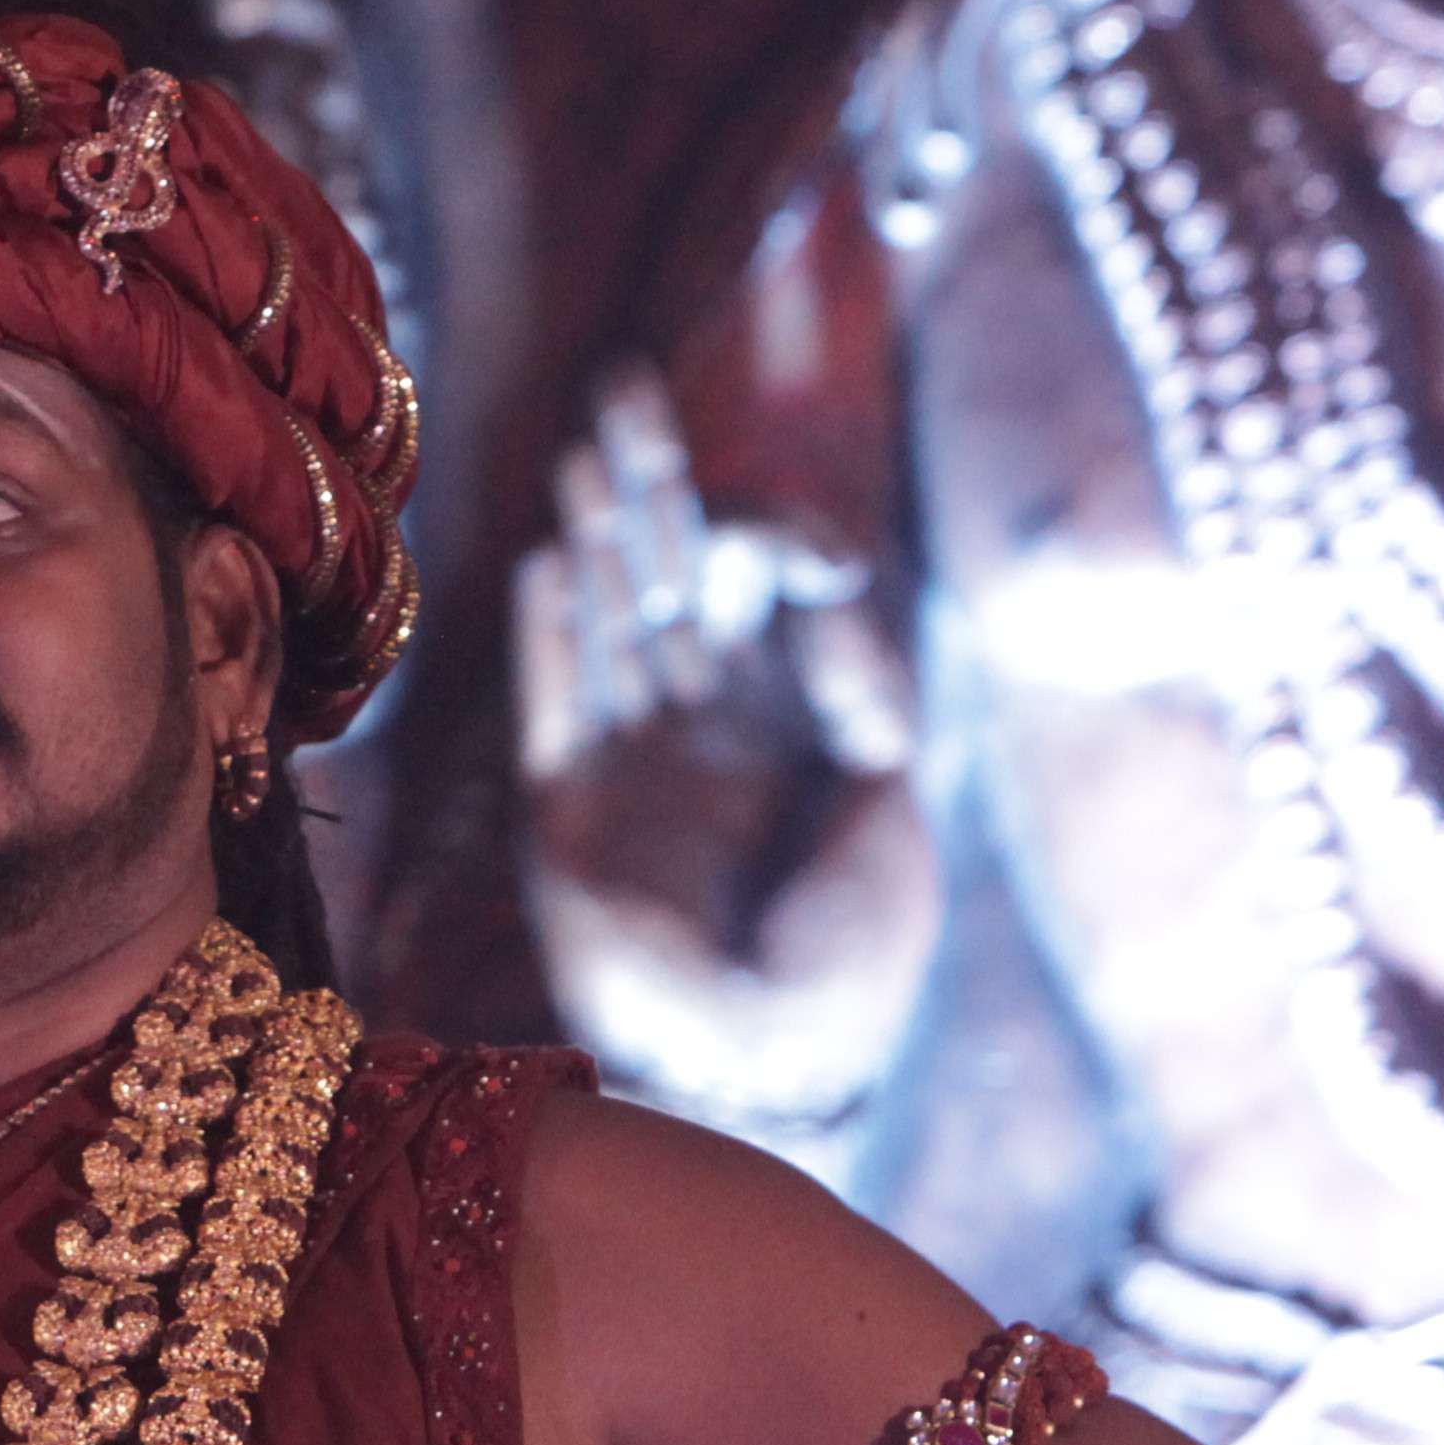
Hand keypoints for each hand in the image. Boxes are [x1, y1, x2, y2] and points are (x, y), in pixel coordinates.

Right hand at [511, 370, 934, 1127]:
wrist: (784, 1062)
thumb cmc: (857, 946)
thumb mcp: (888, 800)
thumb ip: (855, 685)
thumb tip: (814, 584)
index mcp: (780, 721)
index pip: (747, 587)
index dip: (750, 527)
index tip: (763, 499)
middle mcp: (697, 729)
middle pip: (664, 578)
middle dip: (648, 484)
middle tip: (626, 382)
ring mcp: (630, 768)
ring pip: (609, 621)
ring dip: (597, 534)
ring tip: (585, 447)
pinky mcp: (571, 817)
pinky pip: (558, 703)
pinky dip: (555, 635)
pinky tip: (555, 559)